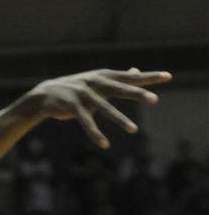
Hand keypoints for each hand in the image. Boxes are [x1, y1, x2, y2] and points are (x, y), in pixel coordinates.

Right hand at [19, 67, 171, 147]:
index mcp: (104, 76)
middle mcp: (96, 82)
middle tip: (154, 99)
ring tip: (134, 130)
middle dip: (137, 93)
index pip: (130, 76)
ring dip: (120, 119)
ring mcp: (83, 94)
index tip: (168, 77)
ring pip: (105, 107)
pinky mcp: (72, 106)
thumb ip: (118, 78)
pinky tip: (104, 144)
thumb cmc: (76, 89)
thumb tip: (136, 70)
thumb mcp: (97, 82)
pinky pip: (86, 122)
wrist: (45, 95)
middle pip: (120, 87)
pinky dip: (95, 134)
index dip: (149, 76)